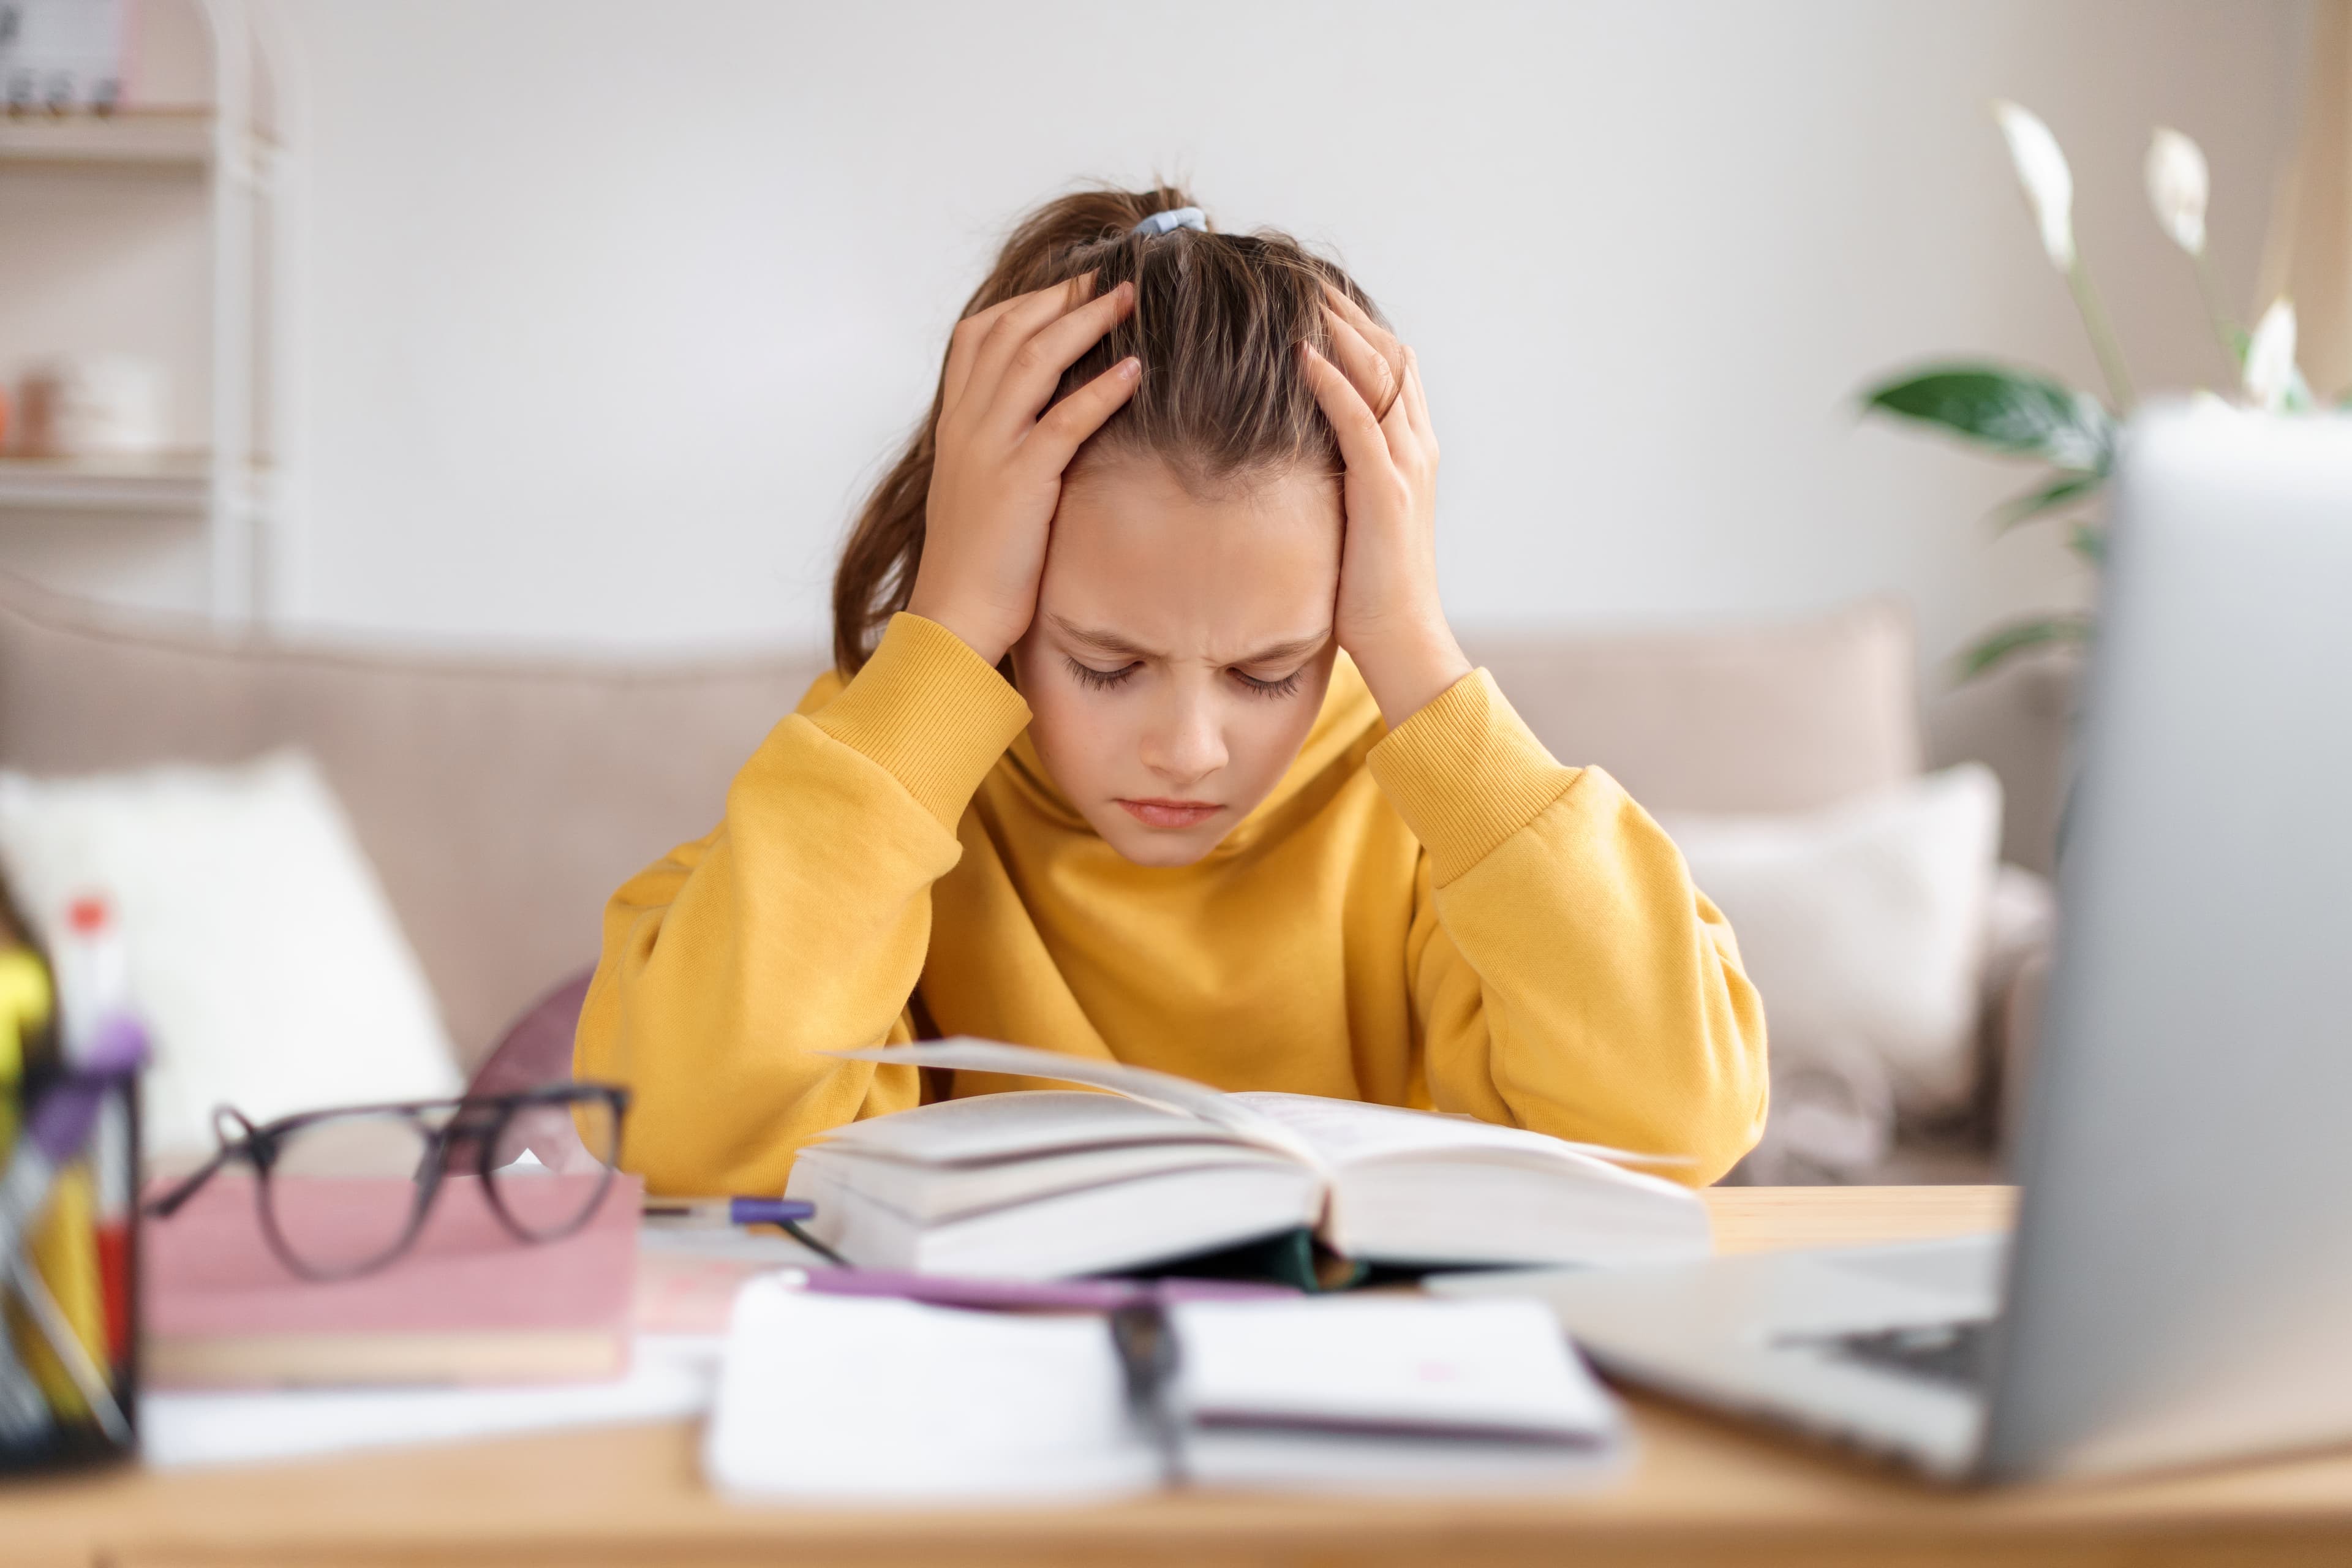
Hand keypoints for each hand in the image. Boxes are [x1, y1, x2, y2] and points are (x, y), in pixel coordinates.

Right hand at [905, 276, 1139, 664]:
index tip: (1067, 288)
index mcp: (955, 424)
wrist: (954, 615)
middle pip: (1008, 333)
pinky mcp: (1020, 482)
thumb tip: (1042, 424)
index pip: (977, 336)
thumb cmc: (976, 561)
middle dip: (1060, 299)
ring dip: (1083, 325)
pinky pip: (1063, 421)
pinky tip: (1134, 371)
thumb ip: (999, 447)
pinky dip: (1100, 390)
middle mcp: (966, 425)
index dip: (1024, 303)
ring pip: (1033, 362)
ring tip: (1126, 302)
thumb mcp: (979, 488)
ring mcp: (990, 450)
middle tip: (1108, 280)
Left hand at [1302, 288, 1470, 726]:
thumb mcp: (1354, 514)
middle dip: (1344, 309)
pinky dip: (1332, 380)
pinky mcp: (1385, 490)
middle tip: (1298, 273)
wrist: (1402, 639)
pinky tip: (1301, 352)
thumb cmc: (1367, 588)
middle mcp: (1417, 447)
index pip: (1390, 365)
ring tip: (1297, 291)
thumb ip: (1339, 474)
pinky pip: (1359, 419)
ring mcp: (1406, 466)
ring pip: (1379, 372)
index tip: (1311, 294)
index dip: (1355, 324)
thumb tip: (1297, 448)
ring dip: (1337, 327)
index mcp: (1413, 450)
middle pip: (1387, 353)